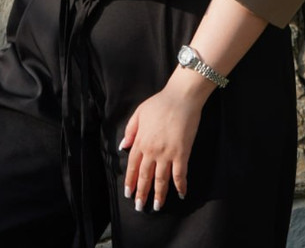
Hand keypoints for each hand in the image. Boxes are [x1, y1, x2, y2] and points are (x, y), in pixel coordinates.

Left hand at [120, 73, 211, 211]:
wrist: (181, 98)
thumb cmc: (160, 103)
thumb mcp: (139, 113)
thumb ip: (130, 131)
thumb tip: (123, 147)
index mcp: (141, 141)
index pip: (132, 166)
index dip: (130, 181)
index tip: (129, 193)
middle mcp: (152, 150)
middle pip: (145, 176)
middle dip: (142, 193)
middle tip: (140, 207)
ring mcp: (167, 153)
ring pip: (161, 180)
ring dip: (158, 195)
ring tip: (156, 207)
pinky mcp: (181, 153)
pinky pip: (180, 174)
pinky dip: (180, 186)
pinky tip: (180, 194)